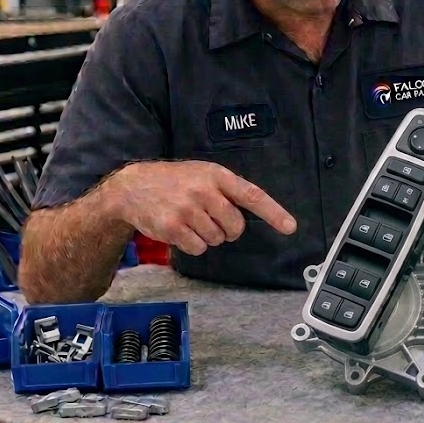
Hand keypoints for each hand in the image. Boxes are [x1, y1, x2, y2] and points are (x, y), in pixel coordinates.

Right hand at [108, 160, 296, 255]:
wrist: (133, 187)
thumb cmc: (175, 181)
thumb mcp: (203, 173)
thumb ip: (226, 189)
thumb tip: (250, 212)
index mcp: (217, 175)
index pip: (251, 195)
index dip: (273, 212)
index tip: (290, 226)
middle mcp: (204, 191)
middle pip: (235, 226)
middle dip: (228, 229)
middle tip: (212, 220)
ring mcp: (187, 209)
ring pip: (217, 239)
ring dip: (208, 236)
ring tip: (190, 220)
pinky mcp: (173, 227)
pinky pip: (198, 248)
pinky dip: (193, 245)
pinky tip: (181, 230)